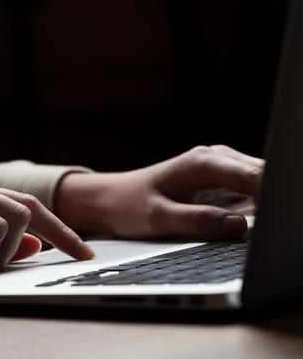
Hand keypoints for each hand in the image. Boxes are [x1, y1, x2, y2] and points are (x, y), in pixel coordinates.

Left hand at [56, 145, 263, 240]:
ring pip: (261, 185)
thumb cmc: (129, 206)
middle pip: (264, 177)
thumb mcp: (158, 218)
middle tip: (272, 230)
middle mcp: (216, 159)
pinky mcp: (222, 184)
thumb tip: (238, 226)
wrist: (111, 199)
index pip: (255, 176)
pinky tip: (248, 225)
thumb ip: (197, 221)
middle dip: (273, 202)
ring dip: (266, 206)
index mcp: (203, 162)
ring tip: (262, 228)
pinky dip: (256, 209)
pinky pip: (250, 194)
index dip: (273, 198)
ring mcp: (221, 170)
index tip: (277, 221)